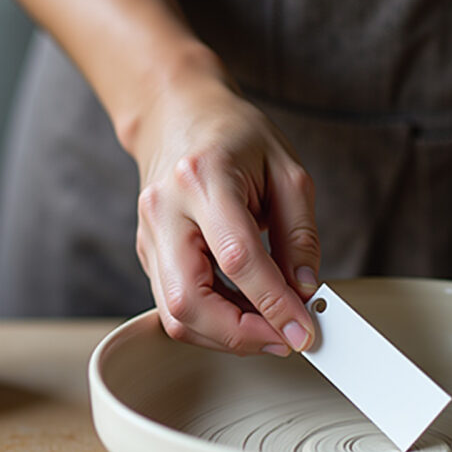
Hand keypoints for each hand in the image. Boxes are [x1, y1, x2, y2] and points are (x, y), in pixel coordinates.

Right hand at [128, 70, 319, 355]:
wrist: (177, 113)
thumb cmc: (234, 135)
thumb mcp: (288, 170)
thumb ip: (300, 235)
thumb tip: (303, 291)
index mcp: (203, 178)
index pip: (237, 259)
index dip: (273, 305)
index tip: (303, 330)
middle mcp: (164, 211)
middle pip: (188, 302)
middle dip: (240, 336)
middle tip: (284, 339)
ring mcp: (148, 235)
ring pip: (175, 315)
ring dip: (226, 335)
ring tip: (268, 325)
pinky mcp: (147, 254)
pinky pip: (174, 305)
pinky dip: (213, 321)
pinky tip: (244, 311)